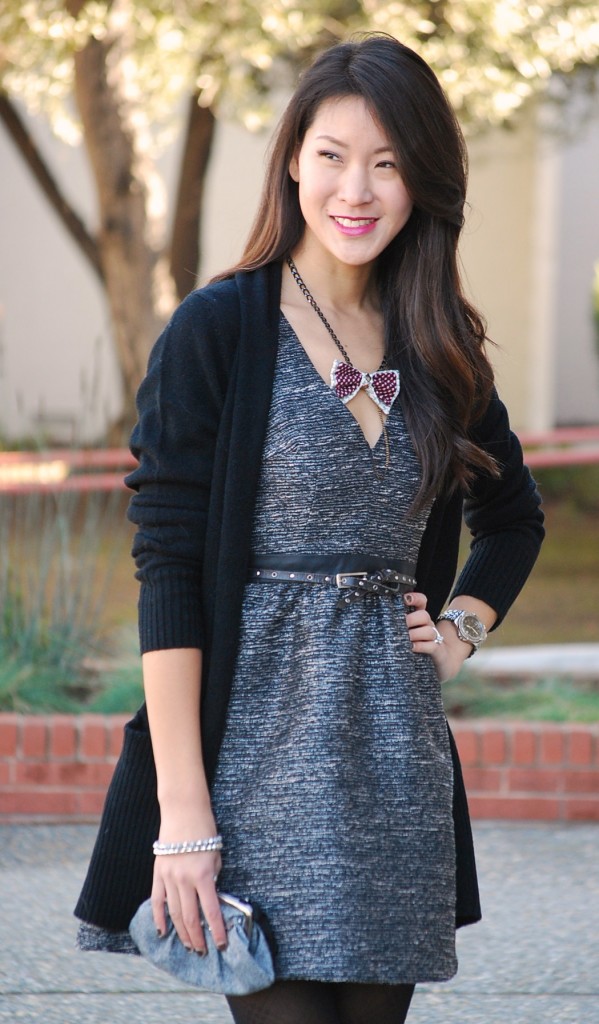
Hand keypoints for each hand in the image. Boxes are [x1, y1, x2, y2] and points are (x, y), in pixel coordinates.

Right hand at [151, 806, 226, 954]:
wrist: (183, 811)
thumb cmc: (205, 830)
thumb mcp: (216, 855)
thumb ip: (213, 878)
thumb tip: (210, 897)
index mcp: (203, 875)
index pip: (211, 911)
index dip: (217, 931)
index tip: (222, 945)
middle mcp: (184, 879)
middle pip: (190, 917)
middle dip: (198, 938)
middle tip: (203, 951)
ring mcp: (168, 877)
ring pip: (173, 913)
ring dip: (181, 932)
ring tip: (189, 946)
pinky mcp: (158, 873)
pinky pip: (157, 900)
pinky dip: (159, 917)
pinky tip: (162, 931)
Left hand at [404, 591, 470, 682]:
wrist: (442, 662)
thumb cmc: (419, 646)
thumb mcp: (409, 633)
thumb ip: (400, 624)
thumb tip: (383, 620)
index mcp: (420, 618)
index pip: (421, 602)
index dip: (415, 598)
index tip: (405, 599)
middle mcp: (428, 625)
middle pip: (424, 615)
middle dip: (411, 619)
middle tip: (401, 625)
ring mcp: (434, 637)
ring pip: (428, 630)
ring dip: (415, 634)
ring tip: (405, 640)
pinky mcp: (437, 650)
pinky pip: (431, 645)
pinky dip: (420, 645)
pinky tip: (412, 647)